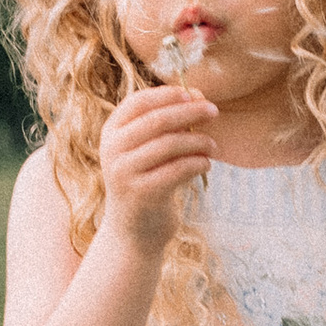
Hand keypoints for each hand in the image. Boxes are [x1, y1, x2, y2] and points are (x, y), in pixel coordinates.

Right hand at [98, 81, 218, 255]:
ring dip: (199, 141)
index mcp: (111, 133)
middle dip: (190, 112)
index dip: (167, 94)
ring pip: (170, 144)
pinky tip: (206, 164)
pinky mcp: (142, 193)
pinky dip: (198, 163)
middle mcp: (112, 150)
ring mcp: (124, 172)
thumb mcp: (146, 150)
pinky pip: (178, 169)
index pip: (138, 102)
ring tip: (213, 146)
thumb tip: (197, 95)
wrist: (133, 231)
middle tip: (214, 111)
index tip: (192, 94)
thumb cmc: (147, 181)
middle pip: (157, 120)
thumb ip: (165, 124)